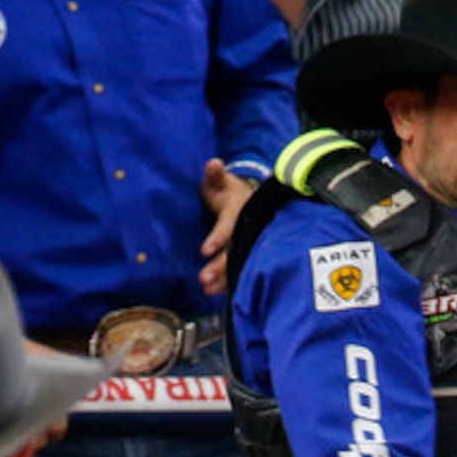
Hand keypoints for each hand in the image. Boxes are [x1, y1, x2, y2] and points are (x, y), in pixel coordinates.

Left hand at [199, 158, 259, 296]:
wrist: (252, 202)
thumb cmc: (230, 192)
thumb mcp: (223, 181)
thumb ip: (215, 175)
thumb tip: (213, 163)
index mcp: (241, 211)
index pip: (229, 225)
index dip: (218, 237)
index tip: (205, 250)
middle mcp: (248, 230)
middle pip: (235, 250)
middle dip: (220, 266)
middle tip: (203, 279)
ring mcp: (249, 244)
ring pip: (239, 263)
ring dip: (223, 279)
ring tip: (206, 289)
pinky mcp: (247, 255)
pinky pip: (240, 270)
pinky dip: (227, 283)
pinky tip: (213, 293)